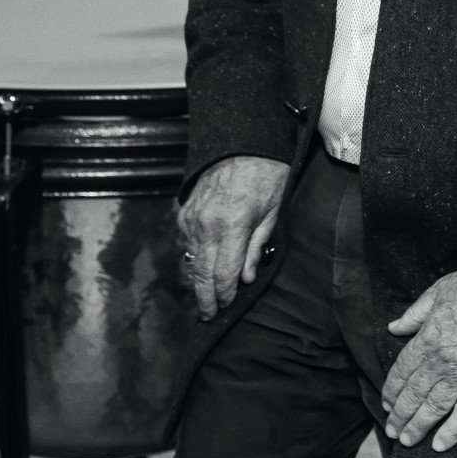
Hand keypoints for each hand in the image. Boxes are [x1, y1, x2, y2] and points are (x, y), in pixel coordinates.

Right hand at [177, 154, 288, 319]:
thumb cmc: (266, 174)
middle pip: (201, 273)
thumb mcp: (272, 211)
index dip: (225, 295)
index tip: (227, 307)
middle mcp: (206, 225)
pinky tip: (205, 265)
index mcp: (231, 226)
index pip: (223, 274)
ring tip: (207, 296)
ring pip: (192, 260)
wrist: (240, 142)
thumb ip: (256, 247)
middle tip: (208, 315)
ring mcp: (191, 218)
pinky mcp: (184, 212)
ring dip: (199, 279)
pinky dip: (196, 256)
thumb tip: (247, 277)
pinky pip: (188, 242)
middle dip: (205, 298)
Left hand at [381, 269, 456, 451]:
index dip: (391, 389)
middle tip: (391, 430)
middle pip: (413, 394)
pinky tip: (440, 445)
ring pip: (433, 408)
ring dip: (417, 427)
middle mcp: (441, 363)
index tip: (385, 402)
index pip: (402, 370)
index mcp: (427, 339)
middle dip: (399, 414)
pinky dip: (452, 432)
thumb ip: (416, 312)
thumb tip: (394, 327)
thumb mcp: (441, 290)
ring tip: (406, 441)